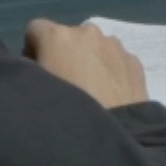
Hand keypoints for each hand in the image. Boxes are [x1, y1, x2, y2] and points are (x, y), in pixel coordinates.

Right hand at [24, 19, 147, 109]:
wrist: (114, 136)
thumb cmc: (64, 115)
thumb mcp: (33, 93)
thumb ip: (31, 71)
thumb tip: (38, 66)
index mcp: (58, 36)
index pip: (35, 29)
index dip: (32, 49)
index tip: (37, 72)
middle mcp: (88, 32)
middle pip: (68, 37)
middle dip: (64, 55)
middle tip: (65, 85)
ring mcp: (115, 45)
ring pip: (95, 47)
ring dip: (89, 61)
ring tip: (91, 92)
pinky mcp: (135, 61)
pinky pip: (115, 60)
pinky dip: (110, 72)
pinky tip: (110, 96)